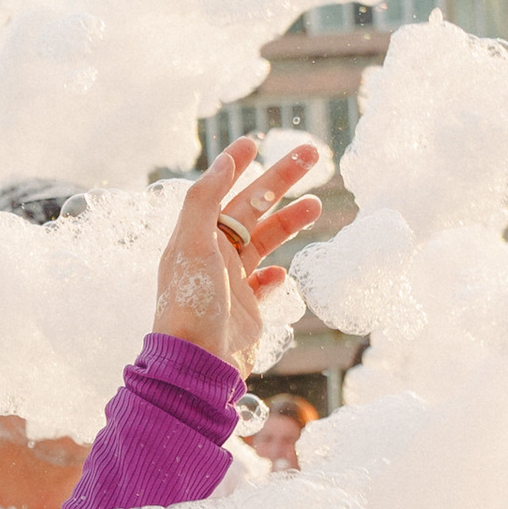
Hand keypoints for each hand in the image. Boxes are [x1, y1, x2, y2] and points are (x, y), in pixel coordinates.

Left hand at [152, 138, 326, 375]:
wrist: (198, 366)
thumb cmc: (191, 305)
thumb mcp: (192, 245)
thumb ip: (205, 201)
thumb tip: (224, 160)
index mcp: (196, 238)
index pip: (219, 191)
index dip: (236, 166)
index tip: (254, 141)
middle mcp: (212, 257)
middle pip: (250, 209)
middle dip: (280, 181)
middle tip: (311, 155)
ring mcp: (231, 284)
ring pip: (264, 242)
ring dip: (288, 221)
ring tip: (317, 204)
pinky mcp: (247, 311)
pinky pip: (265, 284)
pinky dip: (277, 274)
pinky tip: (284, 272)